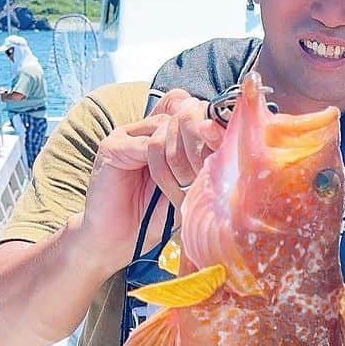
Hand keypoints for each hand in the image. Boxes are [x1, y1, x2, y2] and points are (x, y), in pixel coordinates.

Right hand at [78, 90, 221, 273]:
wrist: (124, 237)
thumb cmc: (162, 212)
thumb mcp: (195, 186)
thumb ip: (209, 162)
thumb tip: (231, 144)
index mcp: (174, 132)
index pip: (198, 108)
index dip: (214, 125)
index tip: (225, 151)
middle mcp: (152, 126)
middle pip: (186, 111)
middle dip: (200, 145)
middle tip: (201, 177)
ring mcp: (130, 132)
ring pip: (167, 128)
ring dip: (179, 161)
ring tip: (182, 188)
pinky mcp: (113, 144)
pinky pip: (146, 145)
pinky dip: (160, 169)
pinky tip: (163, 188)